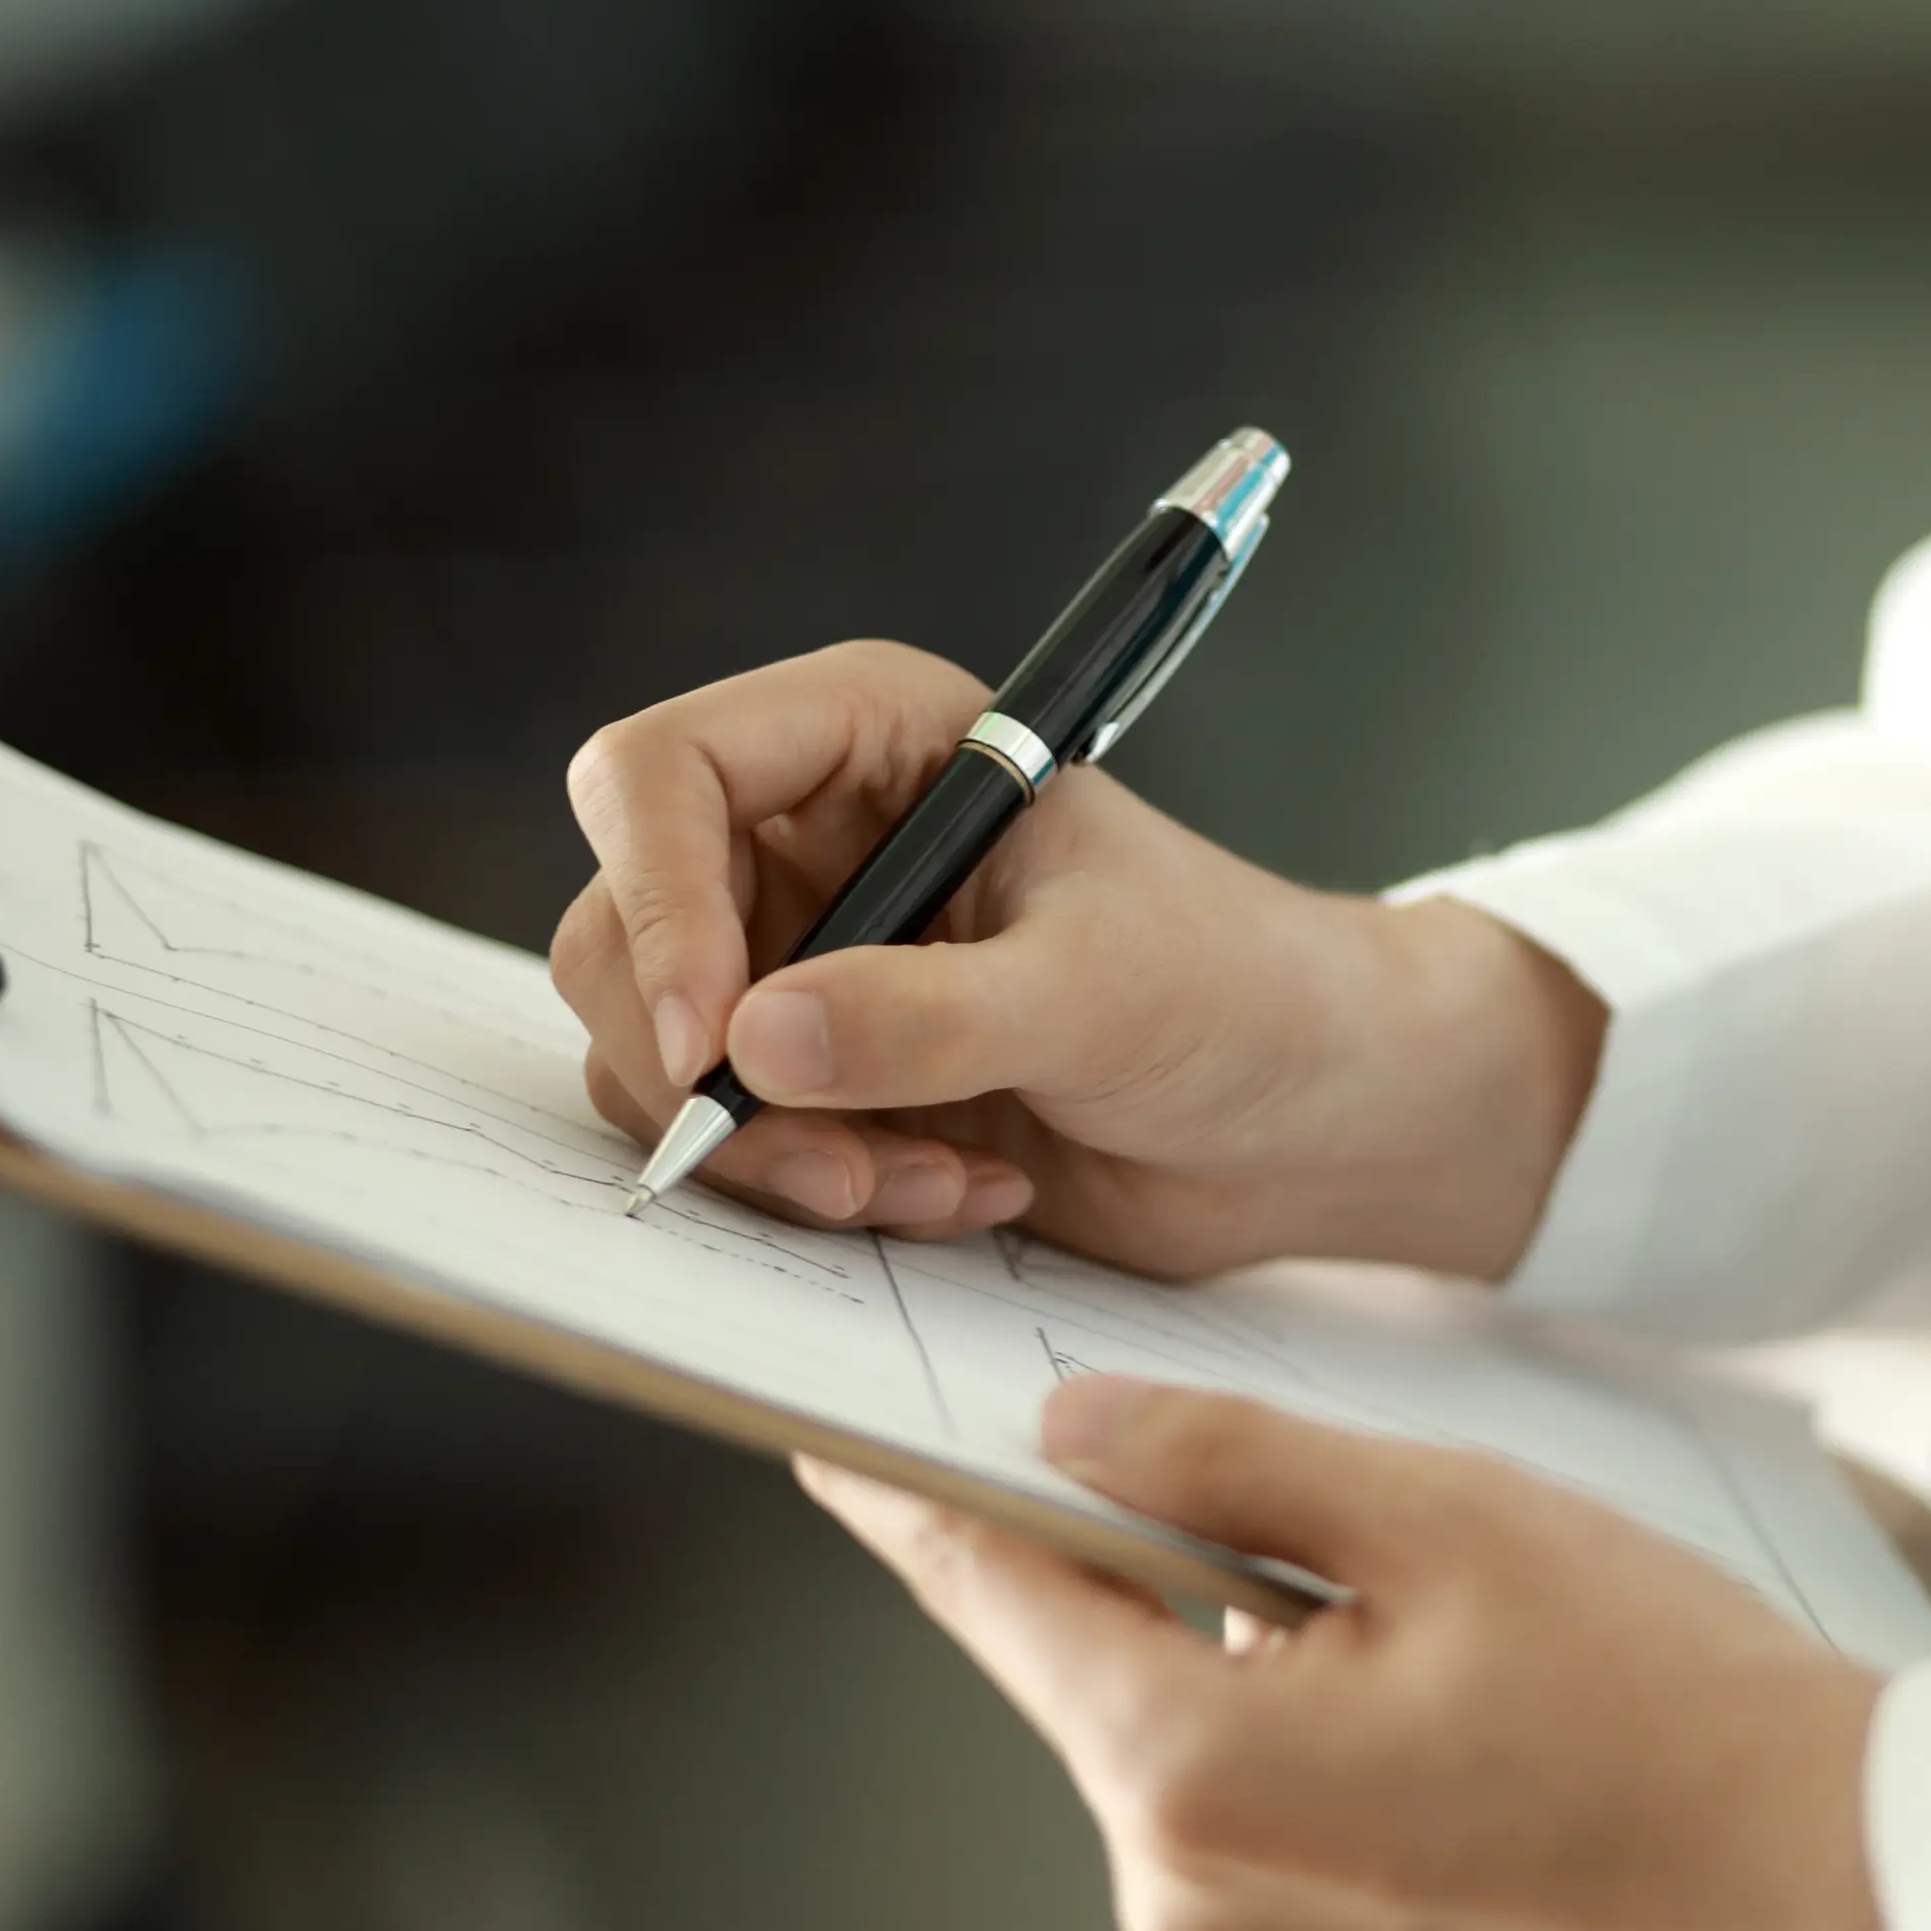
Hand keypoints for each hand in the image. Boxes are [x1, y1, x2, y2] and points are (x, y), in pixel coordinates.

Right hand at [551, 641, 1601, 1277]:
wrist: (1309, 1114)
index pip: (660, 773)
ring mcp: (805, 959)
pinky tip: (959, 1194)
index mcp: (871, 735)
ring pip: (657, 1059)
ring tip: (932, 1185)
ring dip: (775, 1155)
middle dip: (707, 1072)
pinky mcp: (821, 1075)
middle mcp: (810, 836)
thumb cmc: (1238, 993)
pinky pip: (732, 1143)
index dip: (654, 902)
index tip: (707, 1042)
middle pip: (621, 932)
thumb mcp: (1095, 995)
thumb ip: (925, 1018)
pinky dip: (819, 1193)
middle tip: (834, 1166)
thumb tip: (752, 1040)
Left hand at [800, 1380, 1930, 1930]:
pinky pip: (1275, 1834)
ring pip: (1195, 1752)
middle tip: (1254, 1464)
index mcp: (1193, 1781)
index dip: (914, 1495)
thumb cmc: (1680, 1714)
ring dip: (1254, 1654)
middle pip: (1096, 1677)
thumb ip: (1227, 1462)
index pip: (993, 1598)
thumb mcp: (1444, 1519)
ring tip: (1429, 1604)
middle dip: (1145, 1559)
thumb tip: (1073, 1430)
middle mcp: (1197, 1908)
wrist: (1854, 1901)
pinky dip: (1317, 1743)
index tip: (842, 1434)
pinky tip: (1456, 1702)